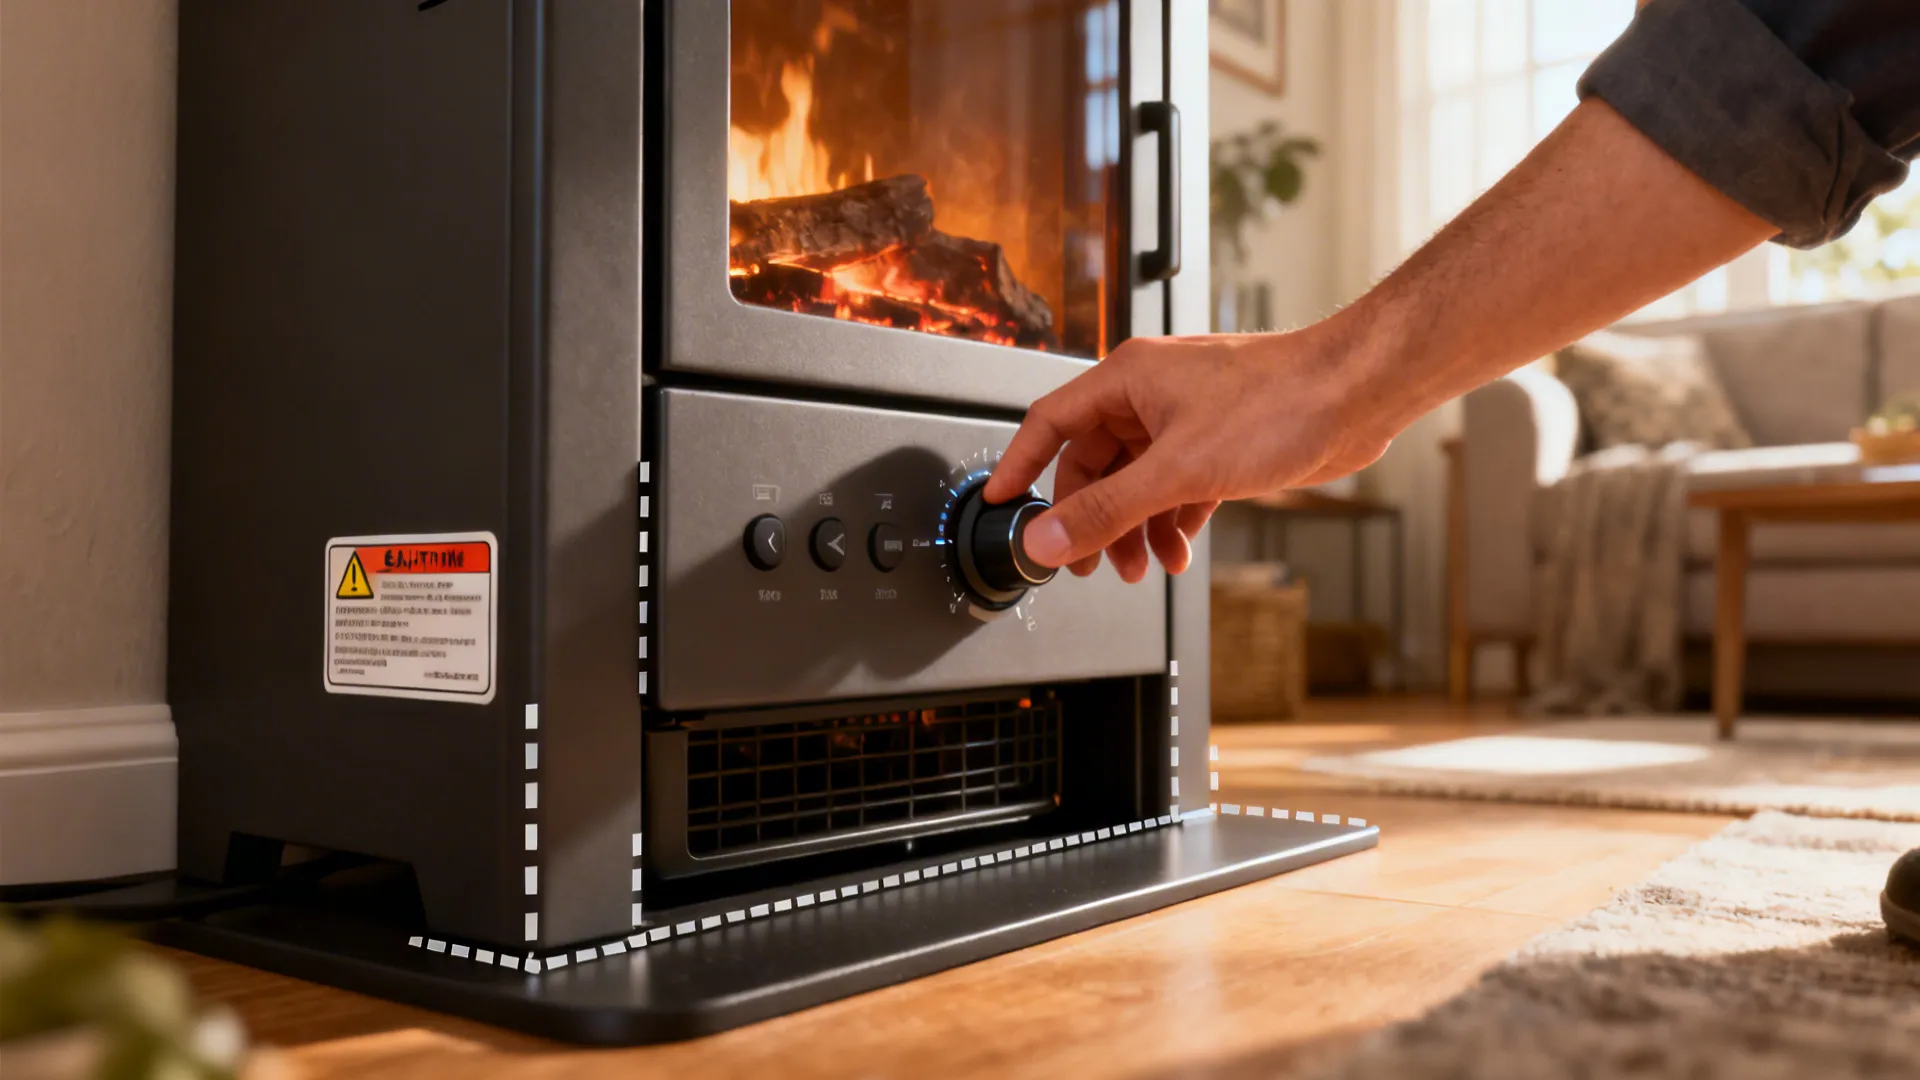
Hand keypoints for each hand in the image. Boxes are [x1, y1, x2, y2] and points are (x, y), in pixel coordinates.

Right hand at [983, 322, 1394, 581]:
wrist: (1356, 393)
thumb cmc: (1280, 402)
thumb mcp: (1177, 470)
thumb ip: (1107, 509)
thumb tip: (1048, 539)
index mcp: (1127, 379)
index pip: (1050, 423)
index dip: (1020, 465)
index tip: (999, 503)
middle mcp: (1152, 395)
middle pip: (1094, 462)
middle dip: (1092, 517)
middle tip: (1087, 563)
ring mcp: (1187, 420)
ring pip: (1137, 481)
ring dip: (1134, 528)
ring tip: (1140, 566)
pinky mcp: (1220, 445)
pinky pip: (1176, 488)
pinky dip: (1171, 522)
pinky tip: (1177, 550)